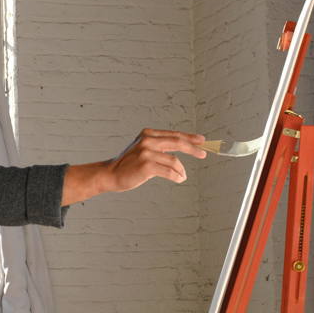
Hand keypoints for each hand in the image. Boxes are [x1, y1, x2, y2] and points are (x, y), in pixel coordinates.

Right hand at [62, 129, 204, 205]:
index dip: (190, 137)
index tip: (202, 141)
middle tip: (203, 154)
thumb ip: (158, 146)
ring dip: (182, 170)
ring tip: (182, 176)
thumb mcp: (142, 149)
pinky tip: (179, 179)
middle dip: (193, 148)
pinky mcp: (146, 166)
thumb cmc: (128, 164)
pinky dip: (177, 176)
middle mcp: (148, 140)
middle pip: (178, 142)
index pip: (174, 134)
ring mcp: (146, 153)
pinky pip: (169, 171)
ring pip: (174, 161)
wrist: (110, 174)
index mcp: (148, 134)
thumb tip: (181, 146)